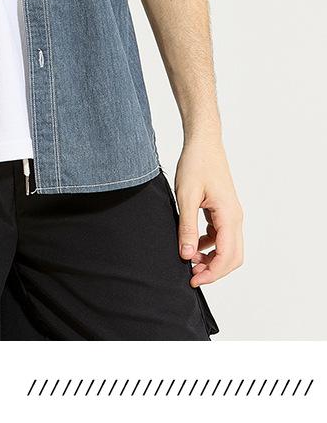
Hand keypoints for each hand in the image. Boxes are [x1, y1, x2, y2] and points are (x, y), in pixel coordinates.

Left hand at [174, 137, 243, 286]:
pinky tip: (193, 243)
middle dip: (214, 270)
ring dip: (212, 258)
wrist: (203, 143)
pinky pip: (222, 235)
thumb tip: (187, 255)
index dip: (212, 273)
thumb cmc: (196, 164)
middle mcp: (235, 217)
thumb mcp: (186, 196)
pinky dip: (210, 245)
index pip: (227, 256)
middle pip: (233, 256)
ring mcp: (231, 213)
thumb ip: (187, 227)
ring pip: (228, 247)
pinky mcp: (224, 210)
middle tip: (191, 275)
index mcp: (229, 215)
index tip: (193, 279)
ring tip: (189, 259)